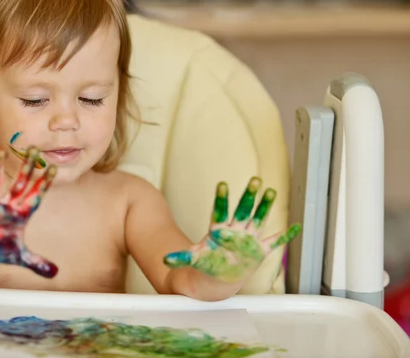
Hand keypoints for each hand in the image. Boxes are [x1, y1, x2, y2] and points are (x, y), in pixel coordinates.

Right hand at [0, 148, 58, 277]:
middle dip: (28, 167)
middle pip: (20, 184)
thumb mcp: (19, 257)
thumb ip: (37, 263)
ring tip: (0, 151)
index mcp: (20, 216)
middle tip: (35, 148)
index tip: (54, 167)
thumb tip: (55, 273)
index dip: (45, 183)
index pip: (36, 197)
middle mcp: (7, 208)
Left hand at [163, 177, 300, 282]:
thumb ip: (180, 259)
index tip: (222, 185)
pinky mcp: (259, 252)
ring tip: (271, 191)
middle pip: (243, 210)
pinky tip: (295, 227)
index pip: (220, 211)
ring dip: (265, 207)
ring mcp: (248, 240)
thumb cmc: (203, 266)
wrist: (215, 280)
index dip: (222, 199)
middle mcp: (235, 231)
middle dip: (249, 196)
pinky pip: (274, 243)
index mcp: (218, 230)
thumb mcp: (191, 261)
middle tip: (254, 179)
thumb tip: (165, 259)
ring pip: (258, 220)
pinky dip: (285, 237)